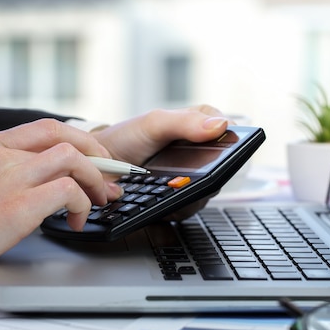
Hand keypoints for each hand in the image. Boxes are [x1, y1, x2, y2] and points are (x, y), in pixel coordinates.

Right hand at [0, 119, 121, 290]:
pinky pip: (68, 192)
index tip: (94, 156)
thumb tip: (38, 176)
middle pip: (65, 137)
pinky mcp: (18, 206)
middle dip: (97, 154)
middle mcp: (1, 154)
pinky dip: (80, 205)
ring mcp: (10, 177)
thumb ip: (1, 168)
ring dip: (95, 180)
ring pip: (73, 160)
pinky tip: (74, 221)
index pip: (46, 128)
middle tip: (108, 176)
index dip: (79, 140)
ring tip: (96, 201)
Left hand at [92, 105, 228, 219]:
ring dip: (194, 190)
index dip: (231, 141)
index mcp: (196, 130)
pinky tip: (165, 199)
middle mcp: (197, 158)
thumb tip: (221, 125)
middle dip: (212, 170)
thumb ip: (186, 122)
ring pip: (208, 190)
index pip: (228, 133)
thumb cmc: (125, 140)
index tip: (226, 147)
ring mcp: (188, 181)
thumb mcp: (154, 123)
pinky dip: (178, 205)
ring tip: (173, 184)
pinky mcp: (176, 203)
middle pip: (222, 167)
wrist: (97, 166)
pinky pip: (188, 208)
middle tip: (196, 170)